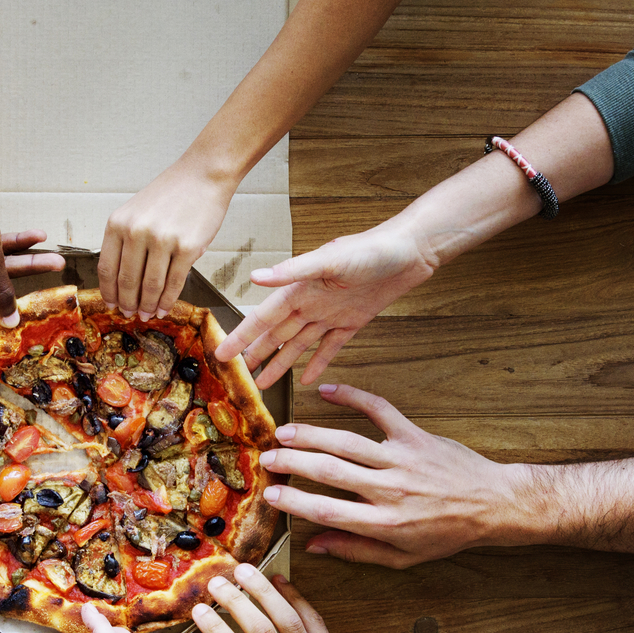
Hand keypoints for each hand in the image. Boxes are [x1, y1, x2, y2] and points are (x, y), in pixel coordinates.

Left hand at [100, 162, 235, 315]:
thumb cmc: (170, 195)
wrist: (203, 176)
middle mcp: (137, 231)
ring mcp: (162, 240)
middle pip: (127, 281)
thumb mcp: (135, 212)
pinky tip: (163, 308)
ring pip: (150, 285)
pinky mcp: (187, 248)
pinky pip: (174, 283)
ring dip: (148, 306)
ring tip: (147, 314)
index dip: (109, 292)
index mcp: (119, 223)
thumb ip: (126, 241)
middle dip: (128, 303)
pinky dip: (167, 300)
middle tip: (130, 314)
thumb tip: (122, 282)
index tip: (112, 304)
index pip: (107, 268)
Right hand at [191, 565, 385, 632]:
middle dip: (237, 602)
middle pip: (261, 631)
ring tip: (246, 572)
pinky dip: (297, 598)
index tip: (200, 611)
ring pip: (289, 620)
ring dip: (266, 592)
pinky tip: (280, 583)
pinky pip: (314, 621)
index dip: (215, 629)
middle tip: (218, 583)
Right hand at [216, 220, 435, 387]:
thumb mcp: (330, 258)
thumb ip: (293, 271)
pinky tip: (306, 379)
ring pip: (298, 344)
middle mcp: (311, 302)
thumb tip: (256, 277)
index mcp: (301, 287)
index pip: (264, 317)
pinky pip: (329, 347)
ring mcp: (331, 314)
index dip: (243, 336)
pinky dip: (317, 363)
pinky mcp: (353, 322)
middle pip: (277, 334)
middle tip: (237, 373)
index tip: (222, 353)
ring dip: (281, 362)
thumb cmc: (372, 249)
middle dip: (256, 353)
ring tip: (264, 383)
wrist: (410, 251)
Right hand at [260, 384, 529, 567]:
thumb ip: (356, 550)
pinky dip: (352, 396)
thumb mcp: (402, 557)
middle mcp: (390, 490)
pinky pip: (379, 410)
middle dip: (293, 463)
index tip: (270, 495)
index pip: (328, 511)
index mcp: (385, 522)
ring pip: (347, 441)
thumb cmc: (446, 534)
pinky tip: (326, 390)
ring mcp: (402, 459)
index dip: (295, 502)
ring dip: (311, 434)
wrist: (493, 505)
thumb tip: (314, 546)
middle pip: (330, 471)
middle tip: (266, 458)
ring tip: (283, 432)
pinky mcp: (415, 435)